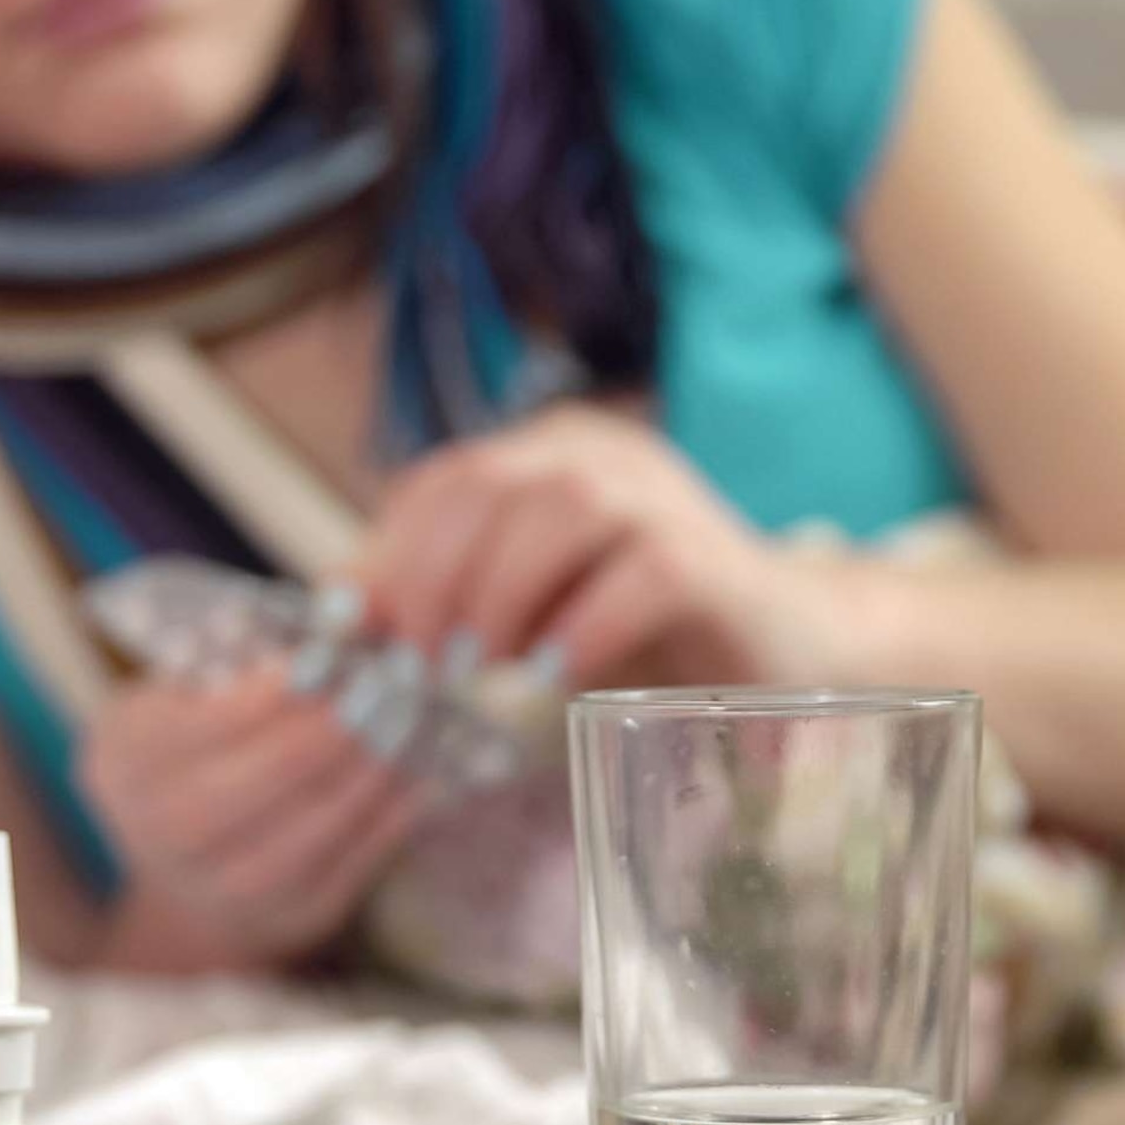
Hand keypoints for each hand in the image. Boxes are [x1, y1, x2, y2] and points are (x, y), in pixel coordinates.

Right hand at [77, 668, 426, 966]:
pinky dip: (393, 811)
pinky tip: (419, 770)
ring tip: (413, 714)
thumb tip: (350, 608)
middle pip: (271, 775)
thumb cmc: (196, 748)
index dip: (281, 689)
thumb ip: (252, 647)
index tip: (332, 650)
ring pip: (318, 820)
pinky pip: (353, 861)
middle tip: (394, 676)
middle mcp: (161, 833)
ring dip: (377, 762)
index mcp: (126, 761)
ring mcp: (223, 887)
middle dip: (341, 722)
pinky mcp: (288, 916)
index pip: (212, 723)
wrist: (189, 871)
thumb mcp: (191, 689)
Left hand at [354, 404, 834, 688]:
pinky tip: (553, 673)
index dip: (388, 550)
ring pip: (562, 513)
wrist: (784, 646)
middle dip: (435, 576)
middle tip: (418, 660)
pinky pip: (639, 574)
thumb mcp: (527, 608)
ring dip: (500, 595)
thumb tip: (340, 610)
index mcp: (555, 451)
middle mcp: (606, 455)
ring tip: (477, 668)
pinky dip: (582, 626)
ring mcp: (665, 500)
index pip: (447, 477)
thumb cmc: (643, 630)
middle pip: (493, 485)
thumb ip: (445, 595)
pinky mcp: (711, 561)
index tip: (354, 629)